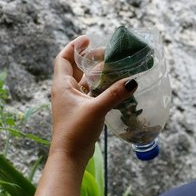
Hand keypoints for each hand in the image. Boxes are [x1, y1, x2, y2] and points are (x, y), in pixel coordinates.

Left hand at [49, 36, 136, 164]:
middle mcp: (65, 91)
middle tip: (107, 54)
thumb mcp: (97, 109)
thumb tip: (132, 81)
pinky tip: (112, 87)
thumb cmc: (76, 131)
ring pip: (84, 81)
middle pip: (76, 68)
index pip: (64, 58)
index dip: (74, 46)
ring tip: (112, 67)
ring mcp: (73, 102)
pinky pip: (90, 93)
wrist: (69, 156)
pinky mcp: (80, 112)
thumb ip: (115, 94)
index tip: (87, 39)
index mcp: (62, 85)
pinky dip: (99, 87)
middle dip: (90, 59)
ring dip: (96, 73)